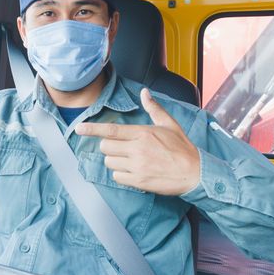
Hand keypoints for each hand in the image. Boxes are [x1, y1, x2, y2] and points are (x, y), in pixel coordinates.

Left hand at [75, 88, 199, 195]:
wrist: (195, 173)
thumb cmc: (182, 148)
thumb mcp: (170, 124)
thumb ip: (154, 108)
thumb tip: (144, 93)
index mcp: (143, 133)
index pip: (111, 130)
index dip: (92, 129)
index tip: (79, 129)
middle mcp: (137, 150)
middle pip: (106, 146)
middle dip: (109, 146)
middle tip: (121, 147)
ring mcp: (137, 166)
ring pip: (109, 162)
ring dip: (115, 160)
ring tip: (129, 159)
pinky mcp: (138, 181)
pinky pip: (117, 176)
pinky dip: (121, 173)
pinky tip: (133, 170)